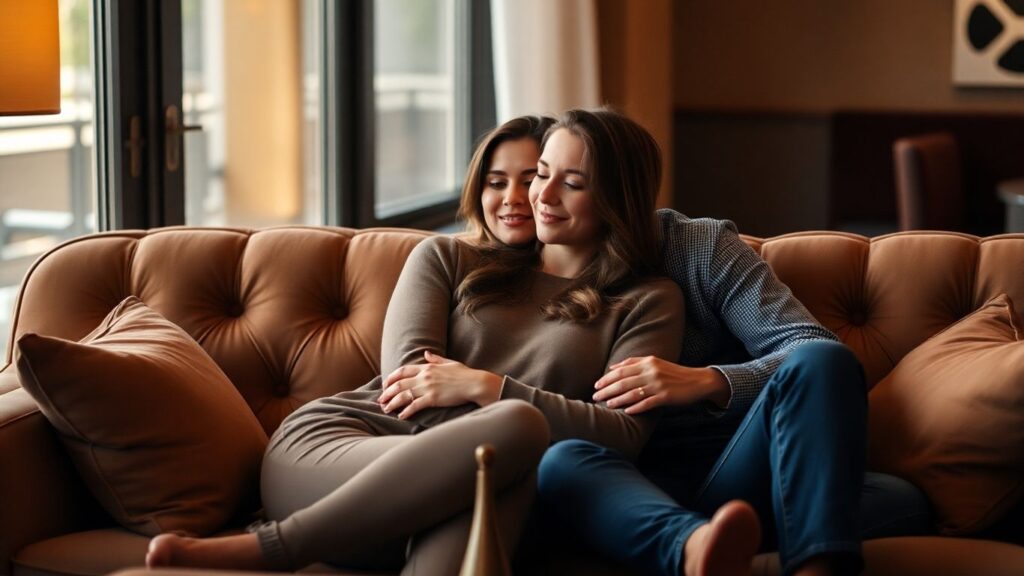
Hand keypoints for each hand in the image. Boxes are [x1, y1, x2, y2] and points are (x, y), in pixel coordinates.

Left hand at [378, 351, 502, 419]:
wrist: (475, 383)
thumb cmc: (465, 374)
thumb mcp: (449, 362)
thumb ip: (435, 359)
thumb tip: (426, 352)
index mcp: (427, 367)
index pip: (403, 371)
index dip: (391, 377)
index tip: (385, 384)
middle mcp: (424, 376)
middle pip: (399, 384)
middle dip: (387, 392)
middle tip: (380, 400)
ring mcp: (428, 388)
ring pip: (403, 395)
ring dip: (392, 403)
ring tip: (386, 409)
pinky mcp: (433, 399)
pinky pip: (414, 405)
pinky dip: (406, 411)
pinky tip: (401, 416)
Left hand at [592, 357, 729, 414]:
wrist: (698, 381)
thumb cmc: (673, 373)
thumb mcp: (655, 363)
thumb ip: (634, 363)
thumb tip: (613, 367)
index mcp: (648, 362)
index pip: (622, 370)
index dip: (607, 378)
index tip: (596, 384)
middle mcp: (651, 372)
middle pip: (623, 381)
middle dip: (607, 389)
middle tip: (596, 397)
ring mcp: (658, 385)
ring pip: (632, 392)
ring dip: (618, 399)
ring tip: (607, 405)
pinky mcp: (665, 396)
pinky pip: (647, 403)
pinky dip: (635, 407)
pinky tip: (626, 411)